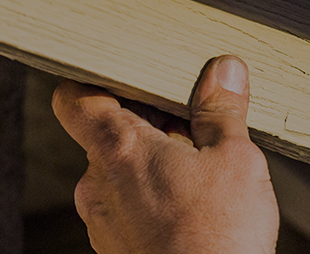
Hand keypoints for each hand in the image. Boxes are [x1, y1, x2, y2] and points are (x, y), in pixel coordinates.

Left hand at [52, 55, 277, 253]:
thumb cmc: (218, 238)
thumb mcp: (235, 158)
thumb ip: (222, 111)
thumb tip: (224, 73)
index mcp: (118, 149)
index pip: (74, 98)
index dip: (96, 84)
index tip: (128, 82)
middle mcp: (97, 185)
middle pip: (106, 136)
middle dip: (147, 128)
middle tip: (192, 130)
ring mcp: (103, 222)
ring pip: (119, 176)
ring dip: (152, 168)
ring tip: (199, 174)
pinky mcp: (115, 250)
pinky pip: (126, 211)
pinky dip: (152, 202)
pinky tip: (191, 210)